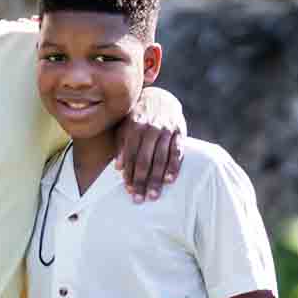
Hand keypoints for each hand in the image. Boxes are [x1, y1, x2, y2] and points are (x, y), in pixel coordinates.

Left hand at [116, 86, 185, 202]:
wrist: (160, 98)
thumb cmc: (137, 116)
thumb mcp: (125, 126)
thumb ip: (121, 144)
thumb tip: (117, 167)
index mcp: (134, 125)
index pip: (131, 154)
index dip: (129, 172)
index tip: (128, 190)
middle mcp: (151, 127)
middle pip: (145, 158)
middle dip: (141, 180)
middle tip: (139, 199)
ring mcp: (167, 129)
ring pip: (161, 157)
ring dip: (156, 178)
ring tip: (153, 195)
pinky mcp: (180, 131)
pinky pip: (177, 151)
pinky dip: (174, 166)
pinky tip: (170, 180)